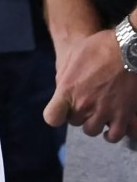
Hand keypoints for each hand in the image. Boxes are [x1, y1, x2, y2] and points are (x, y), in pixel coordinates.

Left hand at [45, 25, 136, 140]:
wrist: (127, 48)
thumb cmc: (98, 47)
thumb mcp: (72, 57)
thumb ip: (64, 78)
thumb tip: (62, 91)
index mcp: (67, 90)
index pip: (52, 117)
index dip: (57, 115)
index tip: (62, 110)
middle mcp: (84, 105)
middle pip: (75, 122)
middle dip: (79, 114)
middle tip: (87, 103)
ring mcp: (105, 111)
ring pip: (93, 130)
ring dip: (95, 123)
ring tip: (100, 114)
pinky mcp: (126, 114)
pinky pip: (116, 134)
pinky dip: (115, 132)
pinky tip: (115, 125)